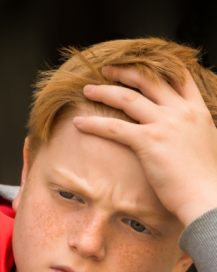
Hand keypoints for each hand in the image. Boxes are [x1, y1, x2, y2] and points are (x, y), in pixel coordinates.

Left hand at [75, 65, 216, 225]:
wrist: (208, 196)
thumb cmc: (206, 178)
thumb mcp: (206, 142)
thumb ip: (191, 130)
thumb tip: (180, 132)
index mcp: (198, 110)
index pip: (179, 75)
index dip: (156, 66)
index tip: (138, 64)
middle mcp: (182, 111)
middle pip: (149, 80)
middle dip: (125, 72)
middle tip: (107, 70)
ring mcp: (165, 124)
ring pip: (127, 98)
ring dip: (104, 91)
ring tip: (87, 89)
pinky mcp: (149, 141)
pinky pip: (114, 127)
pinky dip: (93, 123)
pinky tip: (78, 122)